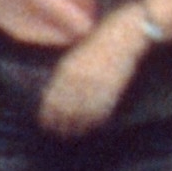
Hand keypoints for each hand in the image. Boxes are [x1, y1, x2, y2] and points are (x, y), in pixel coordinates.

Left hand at [38, 14, 146, 137]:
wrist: (124, 34)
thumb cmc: (99, 43)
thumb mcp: (75, 56)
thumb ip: (65, 75)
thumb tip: (52, 96)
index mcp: (65, 70)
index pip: (51, 101)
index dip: (48, 117)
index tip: (47, 126)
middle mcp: (78, 79)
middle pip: (65, 110)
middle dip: (62, 125)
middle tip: (61, 135)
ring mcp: (96, 84)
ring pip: (83, 113)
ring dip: (78, 127)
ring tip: (76, 135)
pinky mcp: (112, 87)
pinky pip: (101, 110)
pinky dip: (96, 120)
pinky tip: (94, 126)